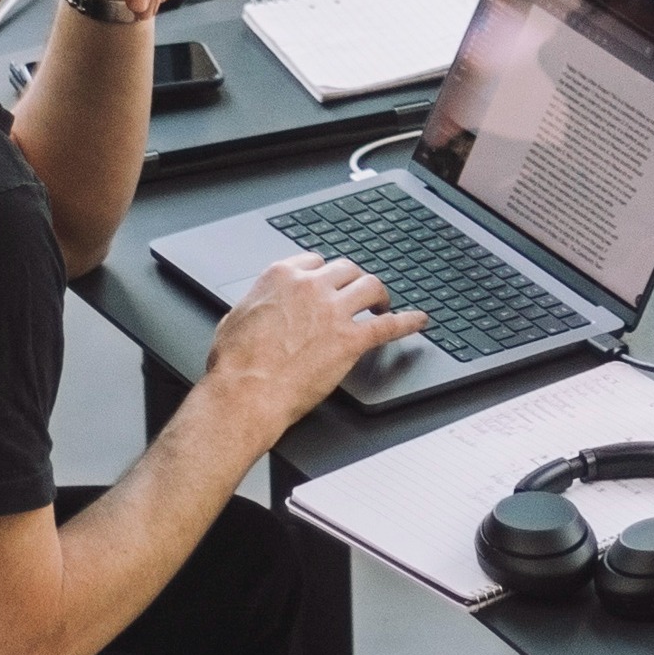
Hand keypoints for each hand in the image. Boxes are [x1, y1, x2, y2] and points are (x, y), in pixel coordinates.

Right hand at [200, 254, 425, 434]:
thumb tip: (261, 306)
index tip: (329, 284)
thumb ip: (257, 303)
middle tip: (357, 294)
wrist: (246, 392)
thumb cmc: (235, 363)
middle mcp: (311, 286)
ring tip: (383, 304)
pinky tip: (418, 321)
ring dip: (379, 294)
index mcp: (281, 276)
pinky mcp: (351, 339)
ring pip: (370, 286)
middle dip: (352, 281)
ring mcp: (334, 311)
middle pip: (346, 269)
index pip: (315, 262)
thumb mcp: (236, 317)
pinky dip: (408, 321)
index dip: (325, 275)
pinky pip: (389, 325)